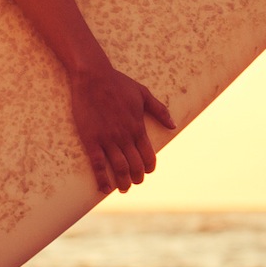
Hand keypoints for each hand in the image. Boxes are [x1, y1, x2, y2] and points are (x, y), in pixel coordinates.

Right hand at [66, 62, 173, 193]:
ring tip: (123, 189)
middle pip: (135, 166)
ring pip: (119, 169)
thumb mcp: (143, 94)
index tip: (147, 172)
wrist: (93, 77)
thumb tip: (173, 125)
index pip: (149, 156)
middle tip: (134, 183)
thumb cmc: (118, 83)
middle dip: (137, 178)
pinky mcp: (91, 140)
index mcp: (138, 127)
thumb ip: (159, 110)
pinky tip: (104, 188)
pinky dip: (102, 179)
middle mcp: (125, 137)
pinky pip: (98, 165)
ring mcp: (108, 140)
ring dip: (123, 183)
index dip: (149, 168)